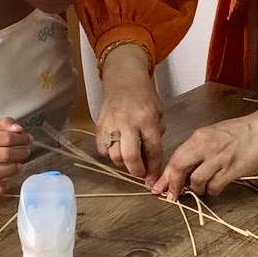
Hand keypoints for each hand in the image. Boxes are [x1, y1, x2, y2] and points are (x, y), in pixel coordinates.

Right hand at [0, 117, 30, 199]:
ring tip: (20, 165)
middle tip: (26, 152)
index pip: (6, 137)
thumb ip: (5, 125)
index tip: (27, 140)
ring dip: (12, 170)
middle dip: (21, 153)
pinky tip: (6, 183)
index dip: (22, 139)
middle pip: (4, 155)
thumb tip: (19, 129)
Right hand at [95, 44, 163, 178]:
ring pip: (114, 155)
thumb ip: (155, 136)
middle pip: (130, 156)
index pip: (153, 149)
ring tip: (129, 160)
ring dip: (123, 163)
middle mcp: (128, 123)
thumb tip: (151, 161)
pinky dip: (110, 154)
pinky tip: (117, 149)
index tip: (154, 178)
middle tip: (141, 174)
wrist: (123, 79)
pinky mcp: (99, 126)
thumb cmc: (144, 98)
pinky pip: (102, 149)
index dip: (154, 167)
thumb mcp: (158, 114)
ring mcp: (111, 125)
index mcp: (147, 120)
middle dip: (137, 171)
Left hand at [151, 108, 257, 199]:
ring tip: (200, 189)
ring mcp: (219, 159)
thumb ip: (196, 150)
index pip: (175, 158)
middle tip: (171, 196)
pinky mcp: (232, 170)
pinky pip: (215, 187)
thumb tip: (181, 169)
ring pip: (196, 181)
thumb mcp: (211, 134)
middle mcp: (206, 147)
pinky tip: (214, 188)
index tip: (158, 187)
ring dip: (195, 190)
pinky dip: (211, 191)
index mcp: (199, 137)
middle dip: (172, 186)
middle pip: (179, 169)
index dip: (165, 176)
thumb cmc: (238, 131)